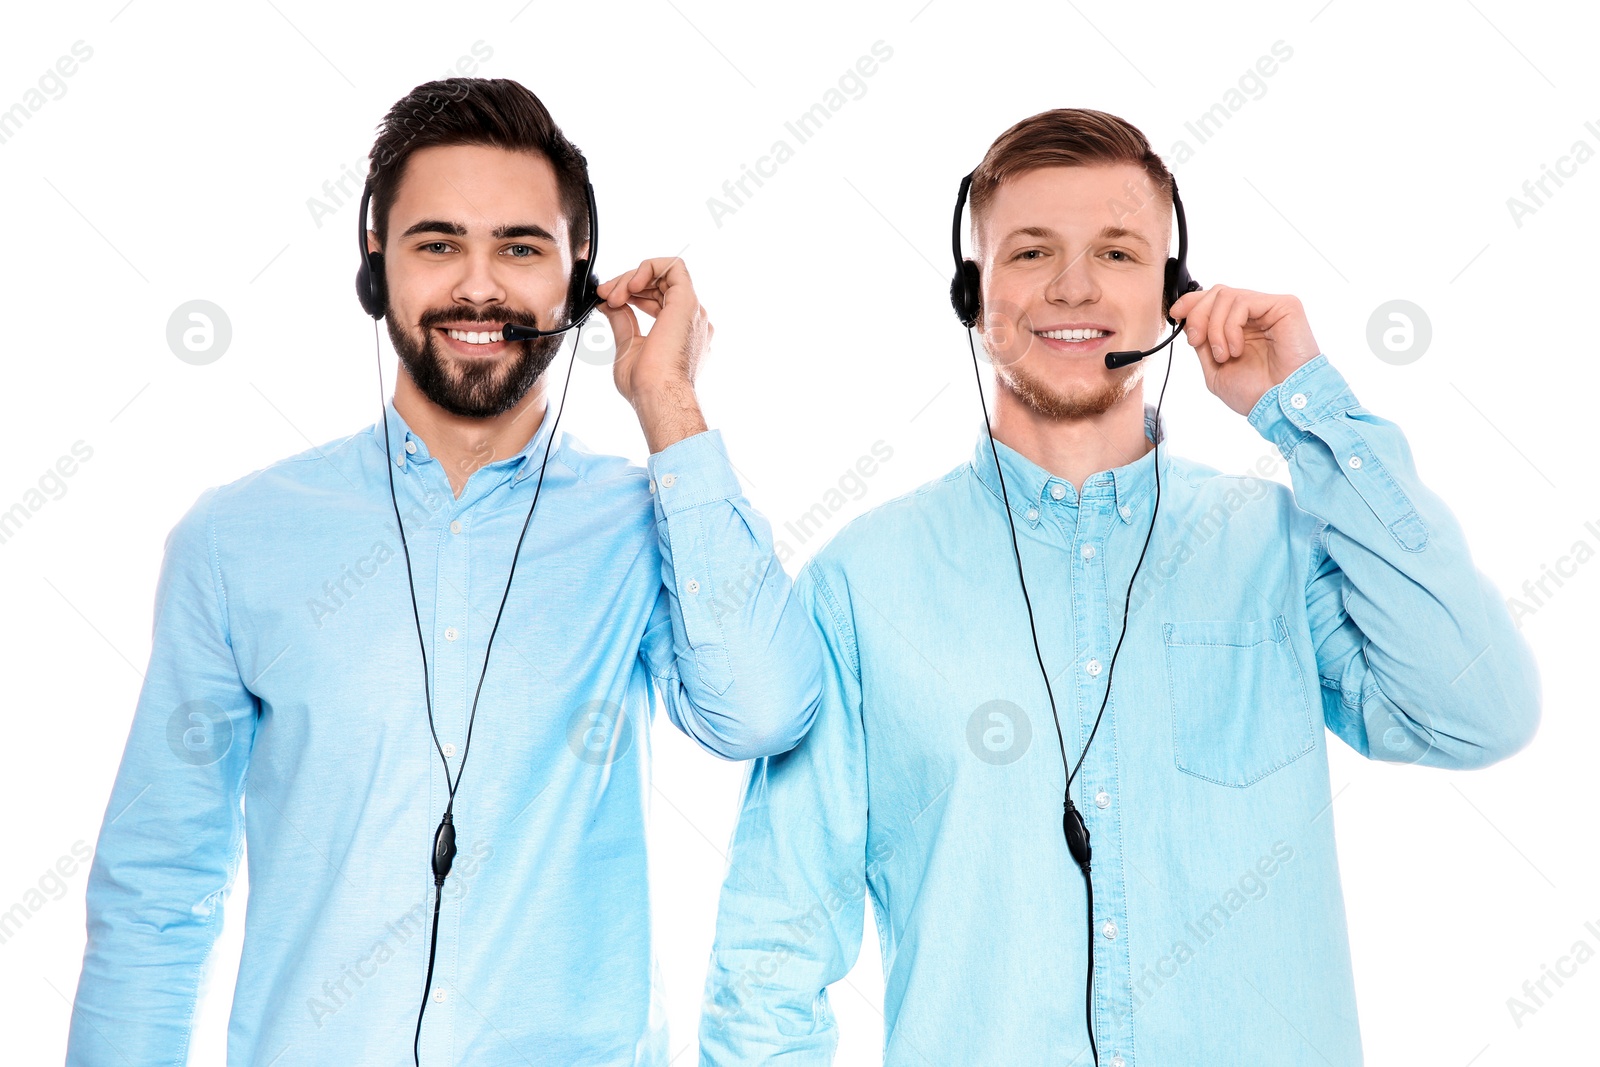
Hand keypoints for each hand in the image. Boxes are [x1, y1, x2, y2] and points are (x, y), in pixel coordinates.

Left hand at [594, 257, 709, 452]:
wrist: (657, 394)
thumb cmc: (646, 384)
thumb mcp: (628, 347)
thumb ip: (623, 322)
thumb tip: (608, 304)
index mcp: (682, 334)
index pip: (658, 301)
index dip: (631, 295)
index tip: (607, 301)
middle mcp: (691, 321)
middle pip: (659, 286)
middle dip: (626, 285)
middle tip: (604, 295)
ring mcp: (692, 311)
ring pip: (663, 274)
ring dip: (631, 278)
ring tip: (611, 295)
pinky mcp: (688, 301)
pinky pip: (673, 266)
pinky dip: (648, 268)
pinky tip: (630, 284)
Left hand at [1168, 285, 1320, 415]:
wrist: (1279, 406)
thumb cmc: (1254, 393)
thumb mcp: (1214, 369)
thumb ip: (1202, 343)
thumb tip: (1188, 319)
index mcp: (1240, 327)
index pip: (1212, 300)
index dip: (1190, 303)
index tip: (1175, 316)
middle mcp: (1255, 315)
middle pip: (1215, 293)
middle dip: (1198, 316)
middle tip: (1197, 341)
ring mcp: (1269, 308)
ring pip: (1226, 295)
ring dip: (1215, 328)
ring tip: (1224, 355)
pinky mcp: (1284, 306)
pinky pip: (1243, 301)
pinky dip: (1231, 326)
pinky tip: (1237, 349)